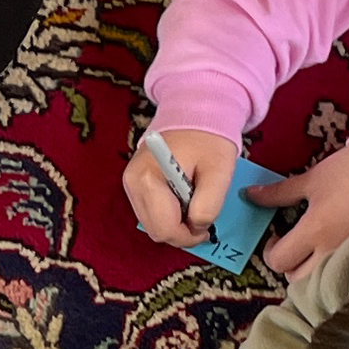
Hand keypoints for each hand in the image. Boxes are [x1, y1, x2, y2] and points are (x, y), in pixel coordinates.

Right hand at [122, 126, 238, 244]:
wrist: (193, 112)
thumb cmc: (208, 139)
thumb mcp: (219, 172)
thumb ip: (208, 206)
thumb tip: (196, 227)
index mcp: (149, 179)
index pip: (164, 229)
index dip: (188, 236)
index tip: (206, 229)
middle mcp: (132, 184)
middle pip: (156, 231)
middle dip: (181, 232)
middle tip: (202, 217)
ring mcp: (130, 184)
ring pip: (152, 225)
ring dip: (175, 223)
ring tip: (192, 202)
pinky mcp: (134, 185)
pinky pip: (151, 214)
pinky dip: (169, 214)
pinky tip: (182, 198)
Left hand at [258, 144, 348, 279]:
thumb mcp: (313, 179)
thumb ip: (279, 193)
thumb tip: (250, 196)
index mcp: (315, 231)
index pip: (279, 260)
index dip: (271, 250)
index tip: (278, 237)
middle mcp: (333, 251)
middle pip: (297, 280)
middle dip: (290, 266)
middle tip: (296, 246)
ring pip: (321, 283)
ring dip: (311, 273)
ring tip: (316, 251)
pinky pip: (345, 275)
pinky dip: (335, 271)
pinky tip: (337, 253)